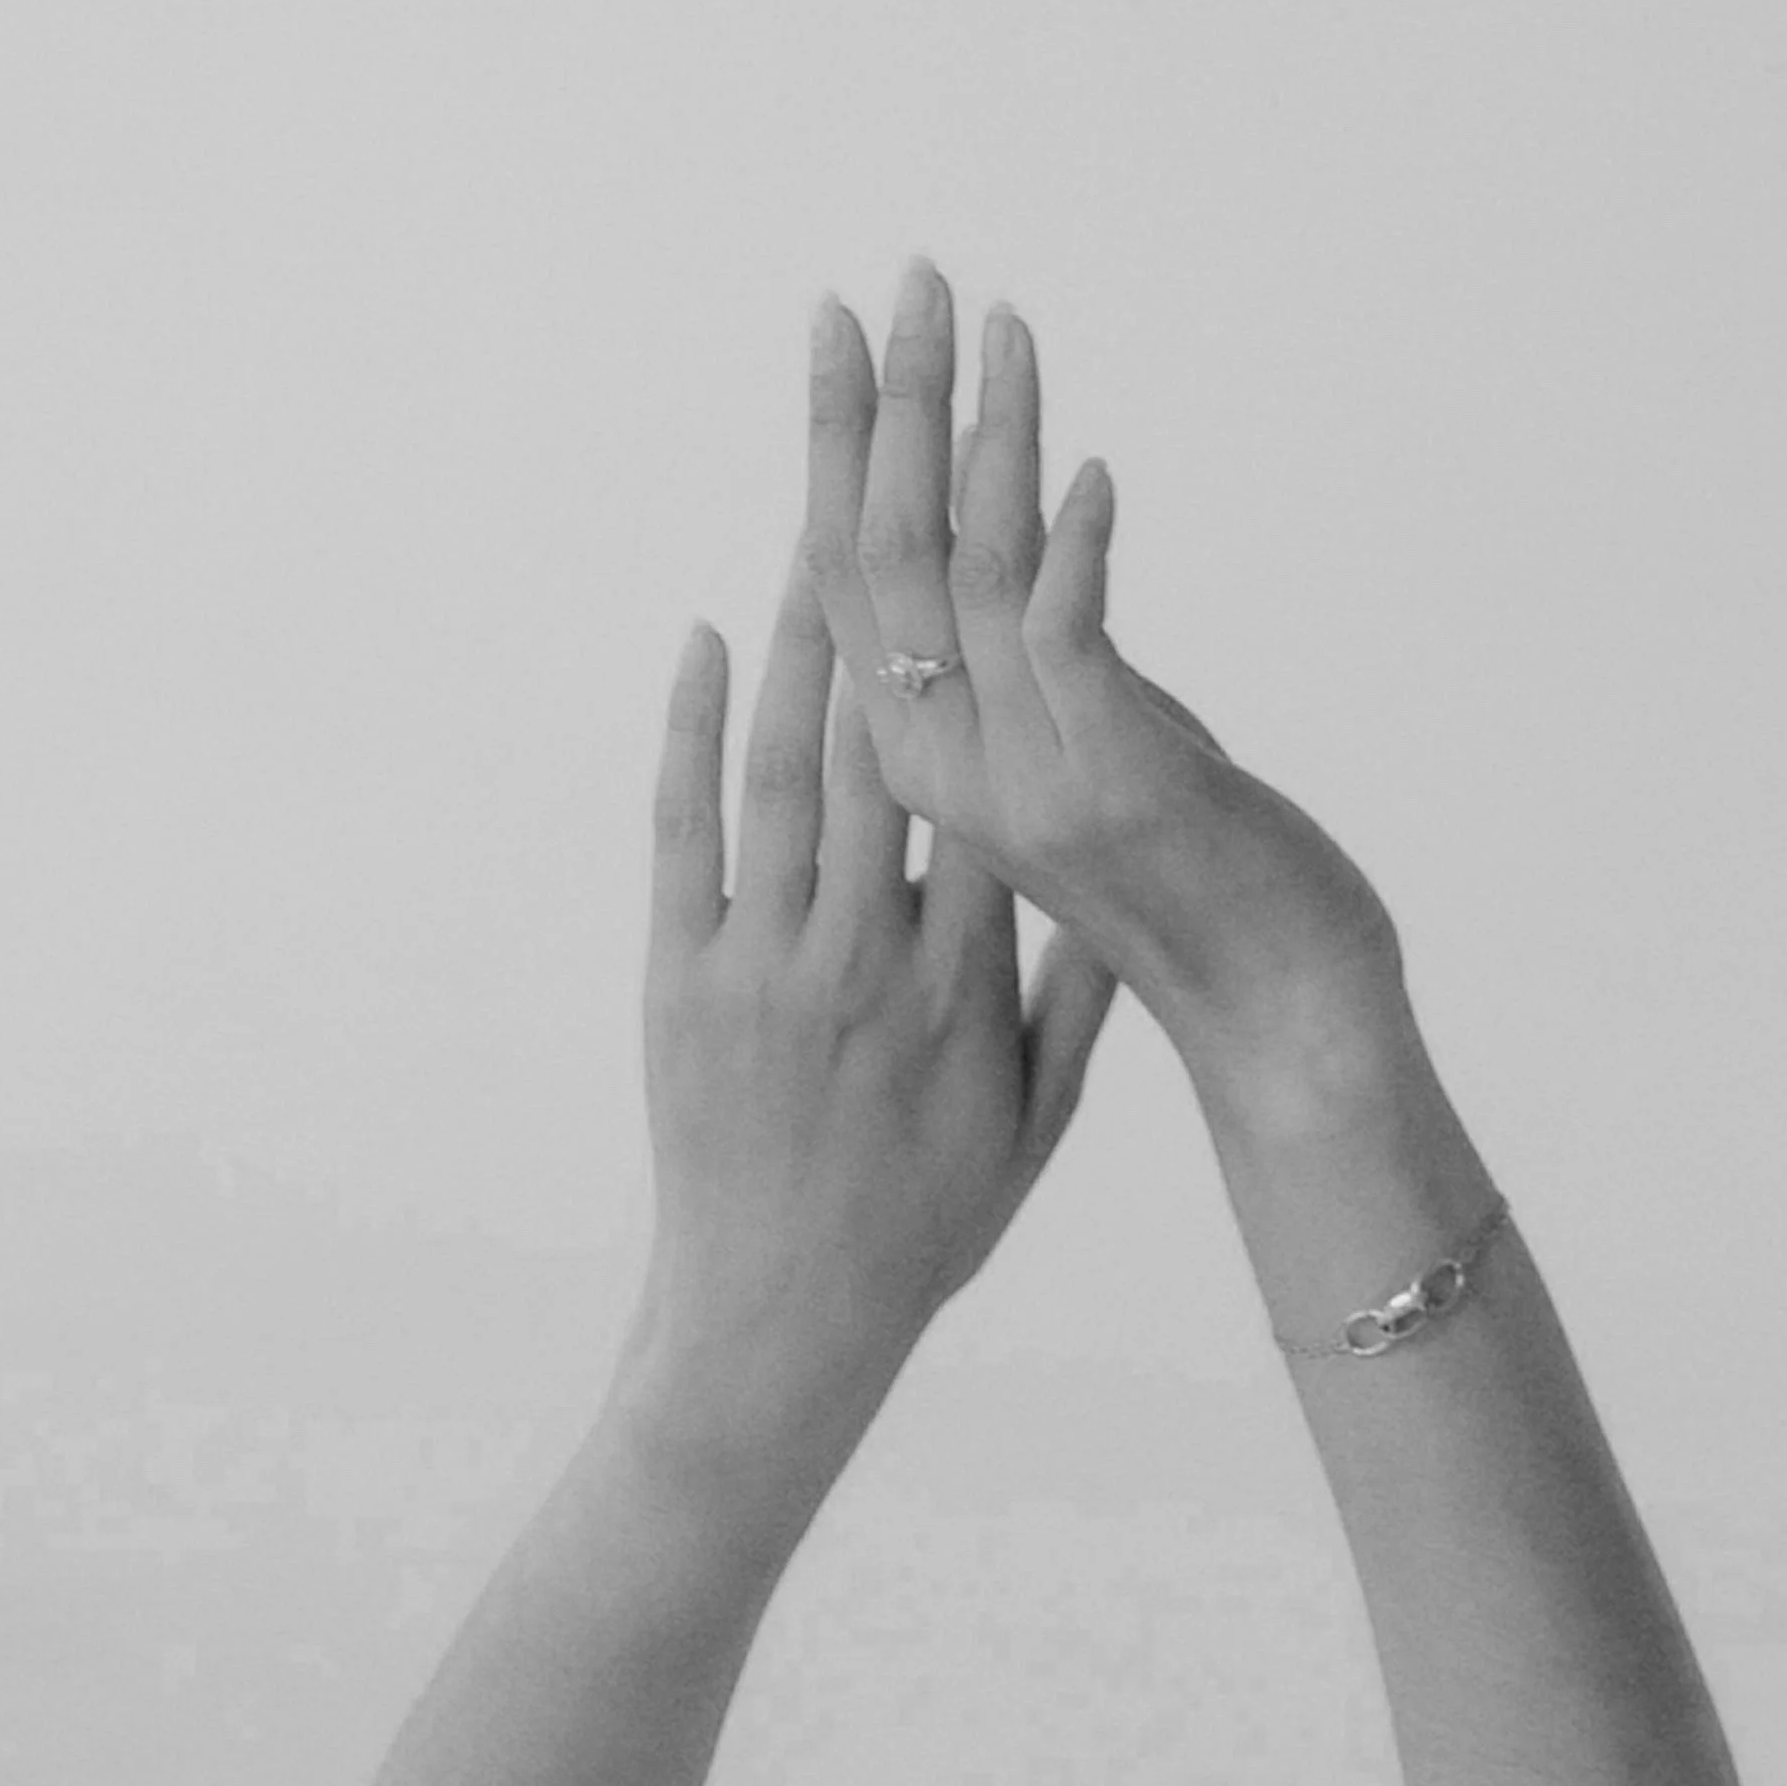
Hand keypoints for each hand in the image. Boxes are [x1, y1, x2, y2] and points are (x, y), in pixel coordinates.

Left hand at [639, 495, 1122, 1399]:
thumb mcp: (1039, 1126)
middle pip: (898, 729)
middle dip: (916, 596)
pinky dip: (691, 730)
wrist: (781, 1324)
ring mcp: (765, 958)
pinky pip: (684, 832)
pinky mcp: (677, 979)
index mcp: (970, 977)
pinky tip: (706, 634)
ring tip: (825, 501)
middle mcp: (870, 948)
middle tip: (921, 461)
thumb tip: (1109, 881)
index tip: (1036, 541)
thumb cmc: (924, 1227)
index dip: (1021, 658)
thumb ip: (1076, 1000)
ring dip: (814, 625)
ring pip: (796, 761)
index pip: (998, 781)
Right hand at [800, 259, 1421, 1123]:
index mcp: (924, 756)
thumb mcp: (1087, 759)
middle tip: (898, 279)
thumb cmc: (1192, 896)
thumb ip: (1044, 673)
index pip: (849, 570)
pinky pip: (1071, 638)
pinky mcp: (1113, 783)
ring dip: (986, 436)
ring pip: (971, 570)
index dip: (835, 444)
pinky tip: (1090, 469)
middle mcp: (948, 763)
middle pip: (884, 549)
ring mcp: (1024, 777)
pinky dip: (1080, 546)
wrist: (1276, 1020)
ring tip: (996, 323)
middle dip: (887, 402)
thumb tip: (1038, 547)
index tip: (837, 333)